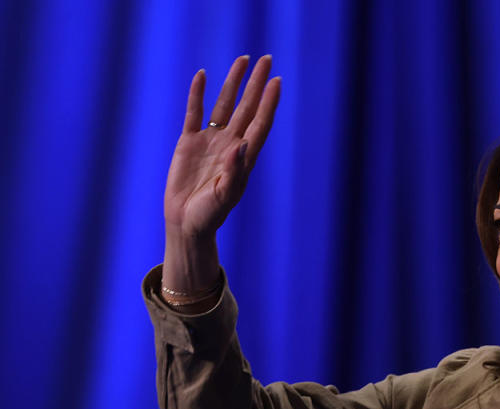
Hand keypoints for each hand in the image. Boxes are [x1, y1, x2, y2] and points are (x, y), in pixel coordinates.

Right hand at [164, 54, 280, 237]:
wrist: (186, 222)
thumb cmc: (210, 214)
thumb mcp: (224, 196)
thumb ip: (234, 171)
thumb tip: (242, 143)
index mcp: (244, 157)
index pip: (260, 123)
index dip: (269, 102)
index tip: (277, 81)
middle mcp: (231, 143)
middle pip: (247, 106)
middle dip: (256, 83)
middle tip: (267, 58)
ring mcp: (210, 141)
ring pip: (225, 104)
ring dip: (233, 82)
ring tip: (243, 60)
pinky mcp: (189, 142)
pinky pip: (195, 112)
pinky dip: (198, 94)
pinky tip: (203, 76)